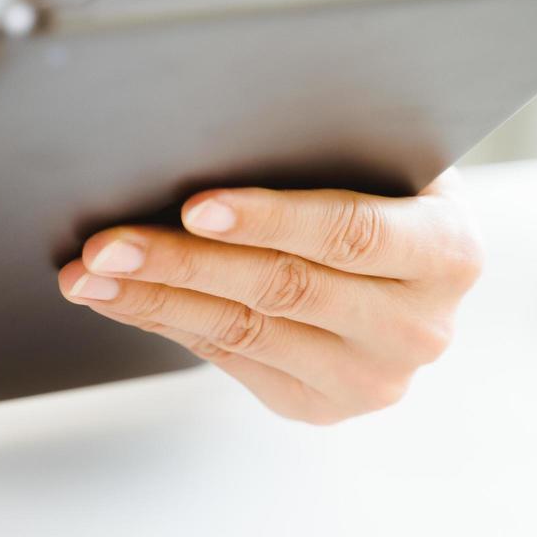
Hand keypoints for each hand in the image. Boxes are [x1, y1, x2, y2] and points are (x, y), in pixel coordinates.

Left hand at [58, 173, 480, 422]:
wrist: (406, 259)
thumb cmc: (378, 186)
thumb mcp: (378, 157)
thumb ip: (322, 150)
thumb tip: (204, 131)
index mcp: (447, 251)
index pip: (350, 232)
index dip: (270, 218)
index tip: (195, 204)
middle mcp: (418, 327)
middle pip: (282, 288)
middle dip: (181, 262)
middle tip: (107, 244)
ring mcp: (372, 377)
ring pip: (244, 330)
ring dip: (153, 299)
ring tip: (89, 274)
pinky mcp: (321, 405)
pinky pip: (229, 356)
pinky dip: (165, 322)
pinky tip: (118, 298)